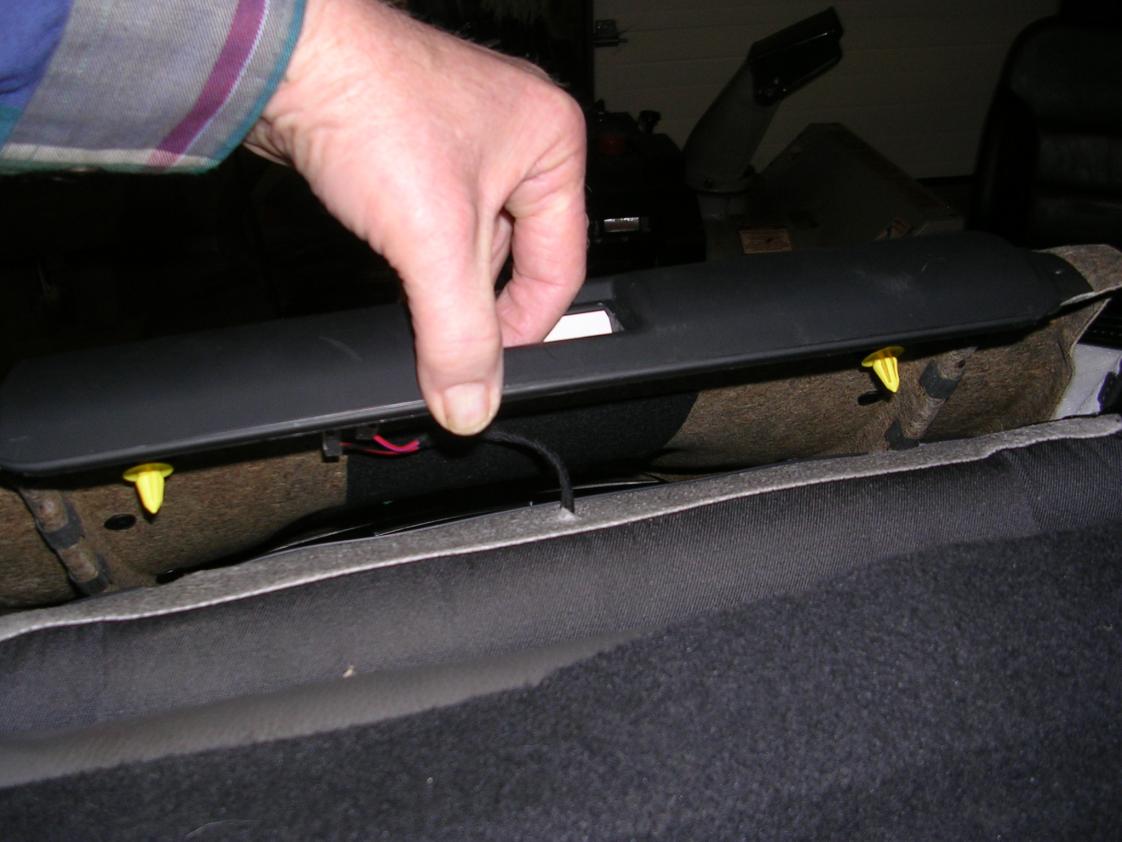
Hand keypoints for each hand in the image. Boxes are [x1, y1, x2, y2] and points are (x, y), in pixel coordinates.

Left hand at [245, 0, 586, 434]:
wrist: (279, 56)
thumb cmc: (368, 99)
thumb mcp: (434, 240)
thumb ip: (460, 335)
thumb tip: (471, 404)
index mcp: (553, 143)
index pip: (560, 269)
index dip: (524, 330)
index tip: (485, 369)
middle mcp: (515, 137)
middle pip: (515, 260)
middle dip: (474, 303)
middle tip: (444, 342)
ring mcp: (461, 140)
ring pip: (468, 244)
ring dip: (440, 280)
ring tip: (410, 291)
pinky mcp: (412, 149)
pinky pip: (430, 223)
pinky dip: (414, 254)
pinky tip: (391, 262)